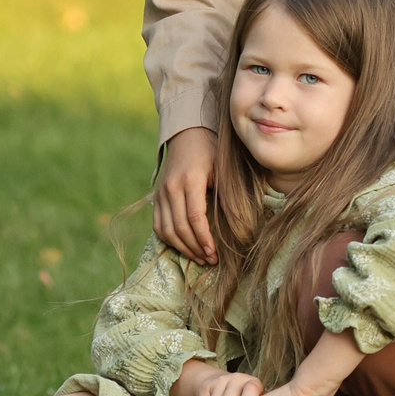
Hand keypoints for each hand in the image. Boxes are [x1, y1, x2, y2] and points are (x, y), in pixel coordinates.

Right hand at [153, 127, 218, 264]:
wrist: (187, 135)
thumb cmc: (211, 152)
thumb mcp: (223, 170)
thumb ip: (228, 195)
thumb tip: (238, 224)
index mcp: (190, 181)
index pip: (195, 218)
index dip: (204, 239)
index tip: (214, 253)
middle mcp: (171, 188)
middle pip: (180, 227)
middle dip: (195, 248)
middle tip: (210, 260)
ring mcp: (160, 193)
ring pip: (166, 230)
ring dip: (182, 247)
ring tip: (199, 257)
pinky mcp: (156, 198)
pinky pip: (158, 225)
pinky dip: (169, 239)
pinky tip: (184, 246)